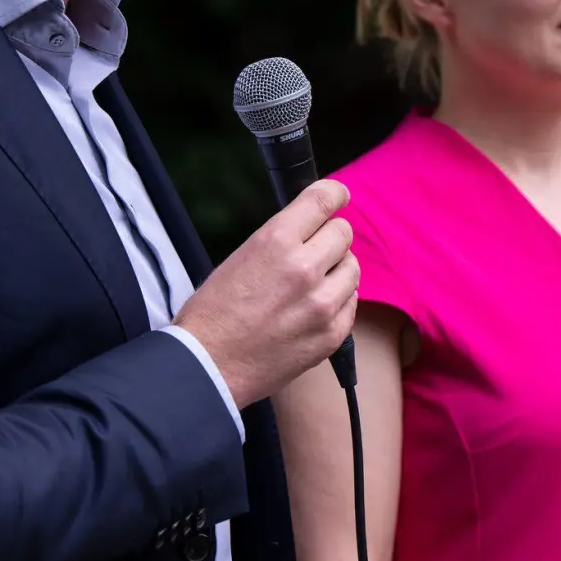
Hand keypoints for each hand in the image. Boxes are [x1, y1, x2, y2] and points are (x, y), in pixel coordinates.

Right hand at [174, 179, 358, 408]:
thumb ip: (282, 240)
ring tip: (313, 284)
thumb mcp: (241, 257)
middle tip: (314, 251)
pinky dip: (338, 301)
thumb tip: (313, 229)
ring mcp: (322, 304)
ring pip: (353, 267)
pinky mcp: (331, 334)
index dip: (335, 194)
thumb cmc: (214, 312)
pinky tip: (314, 308)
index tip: (339, 196)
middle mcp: (304, 268)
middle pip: (343, 233)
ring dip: (337, 270)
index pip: (323, 200)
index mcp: (276, 241)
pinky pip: (351, 302)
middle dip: (330, 237)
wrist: (208, 366)